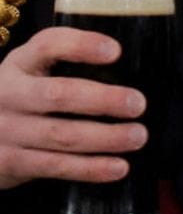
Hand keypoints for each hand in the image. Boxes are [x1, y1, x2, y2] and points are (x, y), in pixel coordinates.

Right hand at [0, 26, 146, 189]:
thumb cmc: (22, 95)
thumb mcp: (32, 70)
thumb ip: (66, 63)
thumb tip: (127, 66)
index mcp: (20, 63)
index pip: (48, 45)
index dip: (82, 46)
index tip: (116, 51)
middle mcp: (9, 94)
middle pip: (59, 94)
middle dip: (103, 100)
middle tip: (138, 104)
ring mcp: (7, 130)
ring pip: (61, 134)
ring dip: (105, 138)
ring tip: (138, 136)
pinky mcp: (10, 163)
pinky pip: (55, 166)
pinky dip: (90, 168)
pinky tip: (118, 167)